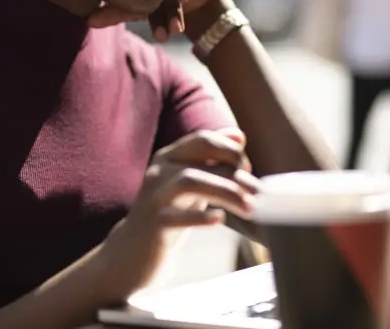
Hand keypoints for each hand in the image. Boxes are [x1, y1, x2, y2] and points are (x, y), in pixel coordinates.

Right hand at [96, 127, 259, 299]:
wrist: (131, 254)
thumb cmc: (167, 214)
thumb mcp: (189, 182)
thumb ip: (211, 159)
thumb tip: (239, 135)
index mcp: (168, 157)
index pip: (204, 139)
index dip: (231, 151)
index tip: (247, 171)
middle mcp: (159, 171)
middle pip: (199, 156)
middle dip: (234, 171)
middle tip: (258, 193)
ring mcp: (154, 197)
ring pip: (190, 180)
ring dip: (225, 191)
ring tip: (250, 208)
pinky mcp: (154, 225)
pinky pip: (177, 216)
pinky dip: (200, 216)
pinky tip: (219, 219)